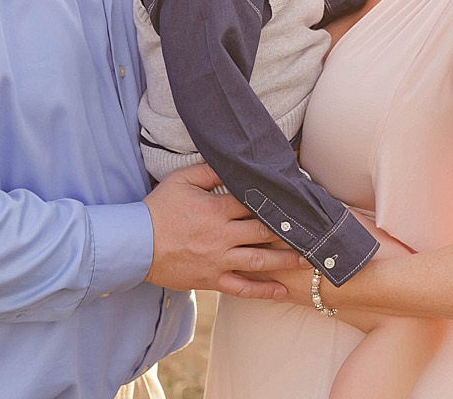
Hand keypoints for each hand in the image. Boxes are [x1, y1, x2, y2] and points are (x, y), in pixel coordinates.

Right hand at [143, 163, 312, 298]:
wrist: (136, 244)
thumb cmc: (158, 209)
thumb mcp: (180, 180)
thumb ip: (208, 169)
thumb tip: (230, 161)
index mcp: (216, 208)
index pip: (255, 202)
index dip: (279, 199)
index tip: (300, 198)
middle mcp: (222, 235)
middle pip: (265, 231)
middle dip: (292, 231)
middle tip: (316, 231)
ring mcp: (218, 259)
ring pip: (259, 260)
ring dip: (286, 260)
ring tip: (310, 260)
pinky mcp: (212, 279)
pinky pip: (242, 288)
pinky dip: (263, 290)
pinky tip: (281, 290)